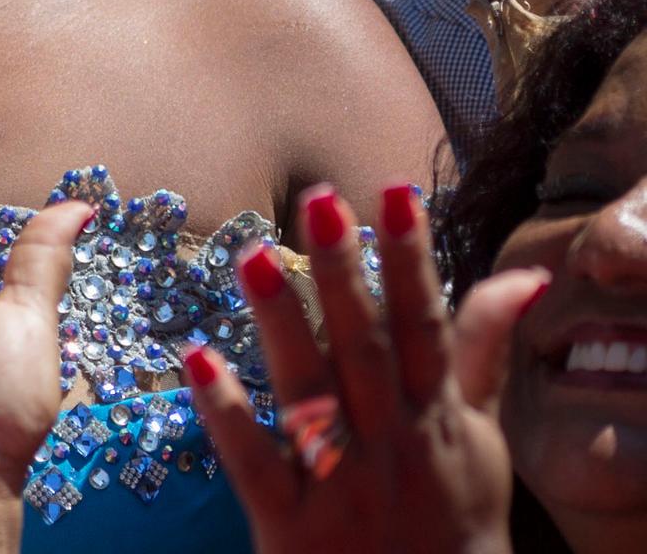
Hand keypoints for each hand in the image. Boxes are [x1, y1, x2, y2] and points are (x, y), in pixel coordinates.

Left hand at [189, 185, 528, 553]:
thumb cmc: (454, 517)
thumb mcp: (478, 437)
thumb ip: (481, 352)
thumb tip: (519, 275)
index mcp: (435, 417)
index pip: (426, 326)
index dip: (412, 260)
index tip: (395, 192)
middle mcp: (392, 443)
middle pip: (366, 348)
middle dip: (346, 273)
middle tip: (320, 199)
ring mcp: (342, 484)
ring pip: (310, 393)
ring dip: (281, 325)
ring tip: (249, 255)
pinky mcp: (292, 525)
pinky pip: (256, 462)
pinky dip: (225, 413)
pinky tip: (194, 358)